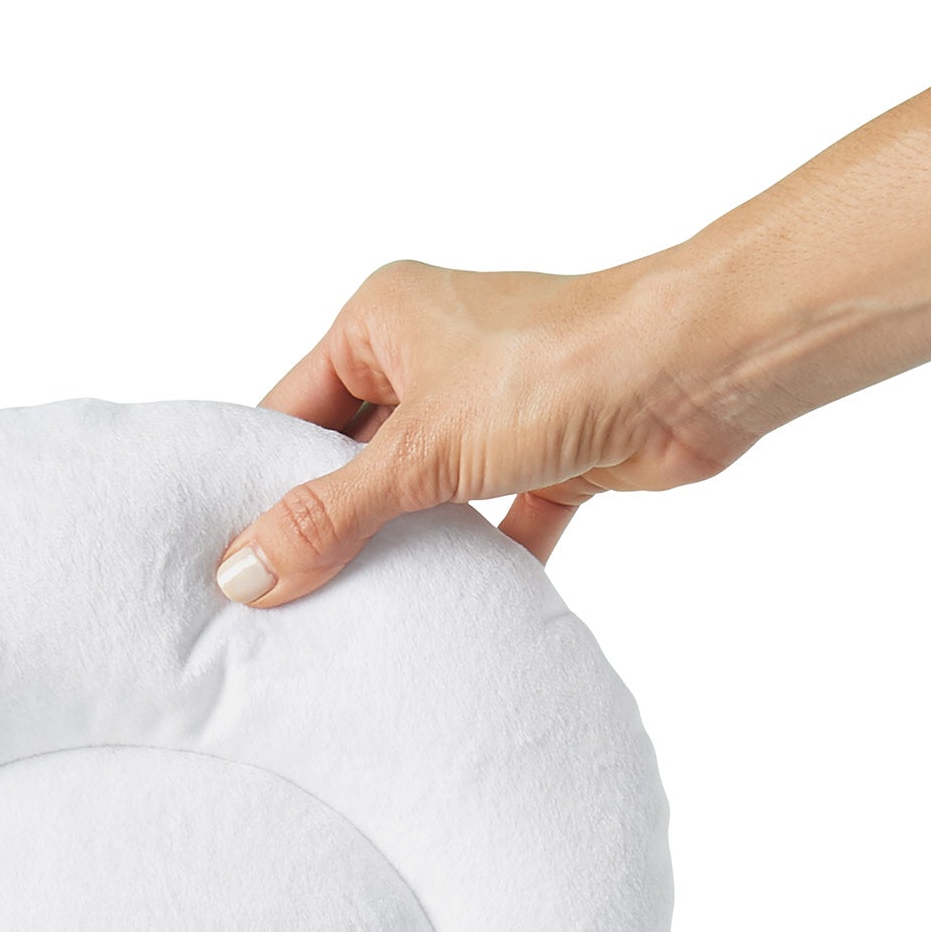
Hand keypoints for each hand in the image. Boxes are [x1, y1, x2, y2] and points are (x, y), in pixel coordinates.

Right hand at [214, 253, 772, 607]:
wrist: (698, 367)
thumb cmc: (558, 365)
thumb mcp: (422, 450)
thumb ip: (331, 516)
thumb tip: (244, 573)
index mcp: (384, 318)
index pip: (293, 406)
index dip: (263, 477)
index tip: (232, 554)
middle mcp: (434, 349)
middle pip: (358, 452)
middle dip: (337, 520)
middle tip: (290, 598)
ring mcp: (496, 400)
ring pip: (430, 486)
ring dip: (412, 542)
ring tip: (363, 612)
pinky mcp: (554, 448)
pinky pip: (504, 513)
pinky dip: (489, 557)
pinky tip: (466, 610)